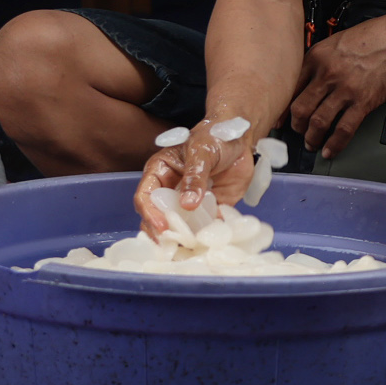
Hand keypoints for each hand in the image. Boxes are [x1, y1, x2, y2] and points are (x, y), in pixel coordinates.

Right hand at [134, 121, 256, 236]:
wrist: (240, 138)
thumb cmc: (214, 137)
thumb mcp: (202, 152)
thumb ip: (195, 176)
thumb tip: (187, 204)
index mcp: (159, 174)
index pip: (145, 197)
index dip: (150, 213)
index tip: (162, 226)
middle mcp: (170, 191)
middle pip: (158, 217)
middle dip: (162, 232)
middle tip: (171, 245)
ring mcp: (189, 202)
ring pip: (181, 225)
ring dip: (185, 236)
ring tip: (191, 247)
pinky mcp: (210, 208)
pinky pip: (206, 224)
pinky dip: (208, 233)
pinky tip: (212, 239)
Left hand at [286, 13, 385, 159]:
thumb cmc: (374, 37)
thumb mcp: (337, 42)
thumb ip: (320, 61)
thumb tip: (310, 80)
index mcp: (316, 57)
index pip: (290, 89)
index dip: (283, 109)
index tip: (281, 120)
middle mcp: (326, 74)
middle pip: (300, 109)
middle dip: (297, 126)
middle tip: (299, 133)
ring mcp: (345, 89)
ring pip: (318, 122)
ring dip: (312, 138)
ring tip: (312, 144)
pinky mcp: (363, 101)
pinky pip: (344, 129)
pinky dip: (335, 144)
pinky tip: (330, 151)